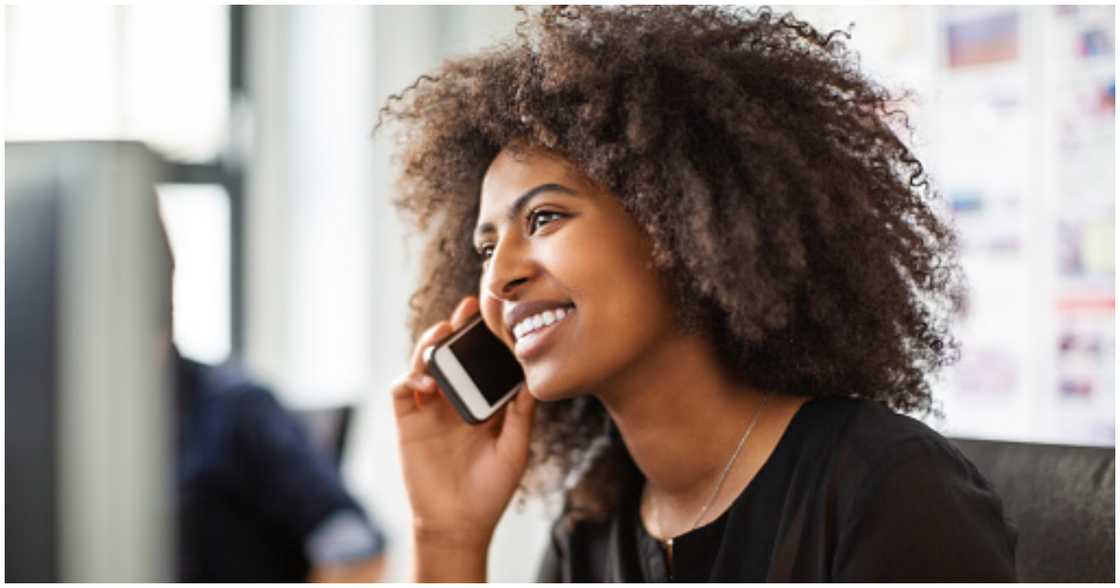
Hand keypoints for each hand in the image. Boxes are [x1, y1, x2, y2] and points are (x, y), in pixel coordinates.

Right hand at [388, 296, 535, 570]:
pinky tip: (427, 383)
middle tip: (466, 309)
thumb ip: (521, 414)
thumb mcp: (515, 449)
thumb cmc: (491, 490)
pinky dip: (410, 377)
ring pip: (423, 363)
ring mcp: (429, 409)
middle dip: (455, 328)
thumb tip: (530, 379)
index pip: (480, 360)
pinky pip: (402, 389)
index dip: (483, 337)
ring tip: (442, 334)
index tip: (494, 315)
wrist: (459, 524)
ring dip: (429, 345)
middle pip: (450, 353)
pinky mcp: (408, 422)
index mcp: (481, 402)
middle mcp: (454, 399)